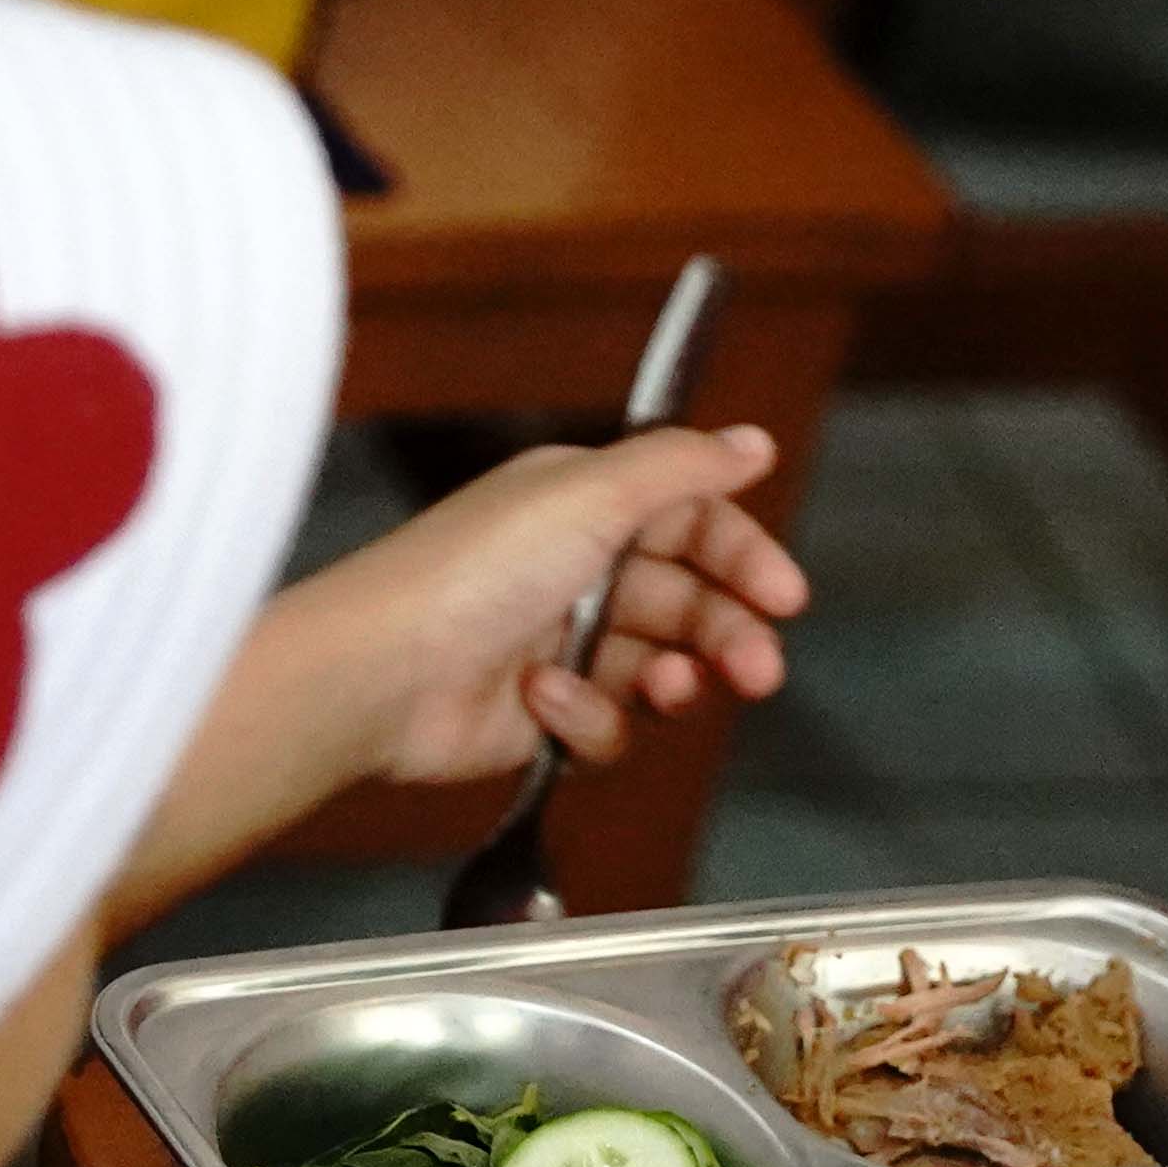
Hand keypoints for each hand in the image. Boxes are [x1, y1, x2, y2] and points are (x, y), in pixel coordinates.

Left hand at [100, 427, 810, 921]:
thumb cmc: (471, 572)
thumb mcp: (591, 494)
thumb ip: (682, 467)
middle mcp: (576, 569)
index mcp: (586, 504)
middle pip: (690, 603)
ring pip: (660, 669)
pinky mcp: (543, 715)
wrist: (381, 674)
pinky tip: (549, 699)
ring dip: (671, 681)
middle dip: (729, 636)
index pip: (694, 524)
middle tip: (756, 670)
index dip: (744, 558)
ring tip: (667, 688)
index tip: (786, 597)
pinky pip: (608, 725)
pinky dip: (588, 717)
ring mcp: (561, 646)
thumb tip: (753, 440)